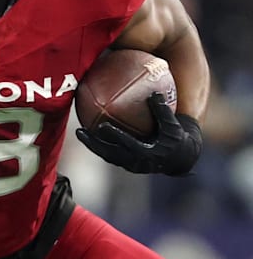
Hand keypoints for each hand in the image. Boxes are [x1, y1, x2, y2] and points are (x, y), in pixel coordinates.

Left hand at [76, 92, 201, 175]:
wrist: (179, 159)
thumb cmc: (176, 138)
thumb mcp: (173, 125)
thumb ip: (162, 111)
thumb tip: (154, 93)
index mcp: (149, 153)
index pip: (129, 144)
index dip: (116, 136)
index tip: (103, 126)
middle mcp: (137, 162)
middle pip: (111, 154)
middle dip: (94, 144)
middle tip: (79, 131)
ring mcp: (131, 165)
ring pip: (107, 156)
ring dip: (92, 146)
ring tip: (79, 132)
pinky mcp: (127, 164)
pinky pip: (109, 155)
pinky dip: (98, 145)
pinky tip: (89, 132)